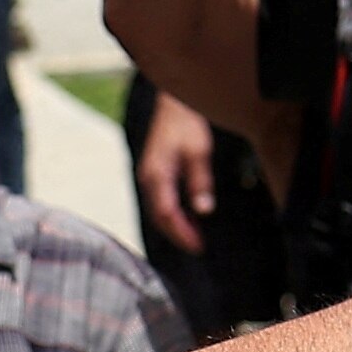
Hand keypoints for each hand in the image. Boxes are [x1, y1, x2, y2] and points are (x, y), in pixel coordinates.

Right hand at [138, 89, 215, 252]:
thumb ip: (200, 181)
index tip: (199, 246)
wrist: (173, 103)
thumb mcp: (199, 151)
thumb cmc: (186, 123)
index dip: (182, 233)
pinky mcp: (153, 174)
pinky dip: (172, 215)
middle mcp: (148, 178)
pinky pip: (160, 201)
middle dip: (178, 235)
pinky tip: (189, 219)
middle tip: (198, 248)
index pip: (166, 214)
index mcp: (157, 174)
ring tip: (195, 239)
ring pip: (158, 211)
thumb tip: (203, 209)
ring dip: (175, 227)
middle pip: (159, 217)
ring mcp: (148, 177)